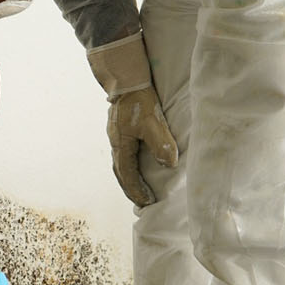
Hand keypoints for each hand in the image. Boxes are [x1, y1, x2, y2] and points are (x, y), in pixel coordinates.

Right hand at [107, 88, 179, 205]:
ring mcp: (115, 136)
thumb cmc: (140, 102)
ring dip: (129, 178)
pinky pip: (122, 154)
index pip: (128, 174)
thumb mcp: (154, 123)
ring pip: (120, 164)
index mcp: (121, 145)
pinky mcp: (119, 130)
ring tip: (139, 187)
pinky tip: (137, 164)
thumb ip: (161, 144)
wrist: (126, 81)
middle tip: (141, 201)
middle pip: (120, 172)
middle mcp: (115, 143)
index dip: (137, 190)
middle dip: (130, 188)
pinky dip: (129, 166)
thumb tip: (168, 165)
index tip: (146, 202)